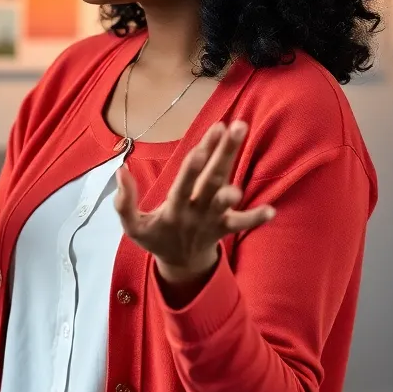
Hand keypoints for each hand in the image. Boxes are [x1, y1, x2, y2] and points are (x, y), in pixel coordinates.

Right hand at [114, 120, 274, 283]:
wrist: (179, 264)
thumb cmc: (155, 236)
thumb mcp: (132, 225)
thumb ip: (124, 202)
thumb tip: (121, 171)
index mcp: (173, 211)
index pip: (183, 186)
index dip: (192, 169)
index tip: (201, 149)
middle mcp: (195, 213)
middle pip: (211, 181)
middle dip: (222, 153)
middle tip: (233, 127)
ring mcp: (212, 220)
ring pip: (225, 194)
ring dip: (236, 168)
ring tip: (242, 145)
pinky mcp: (225, 227)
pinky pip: (241, 224)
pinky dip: (255, 218)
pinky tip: (271, 209)